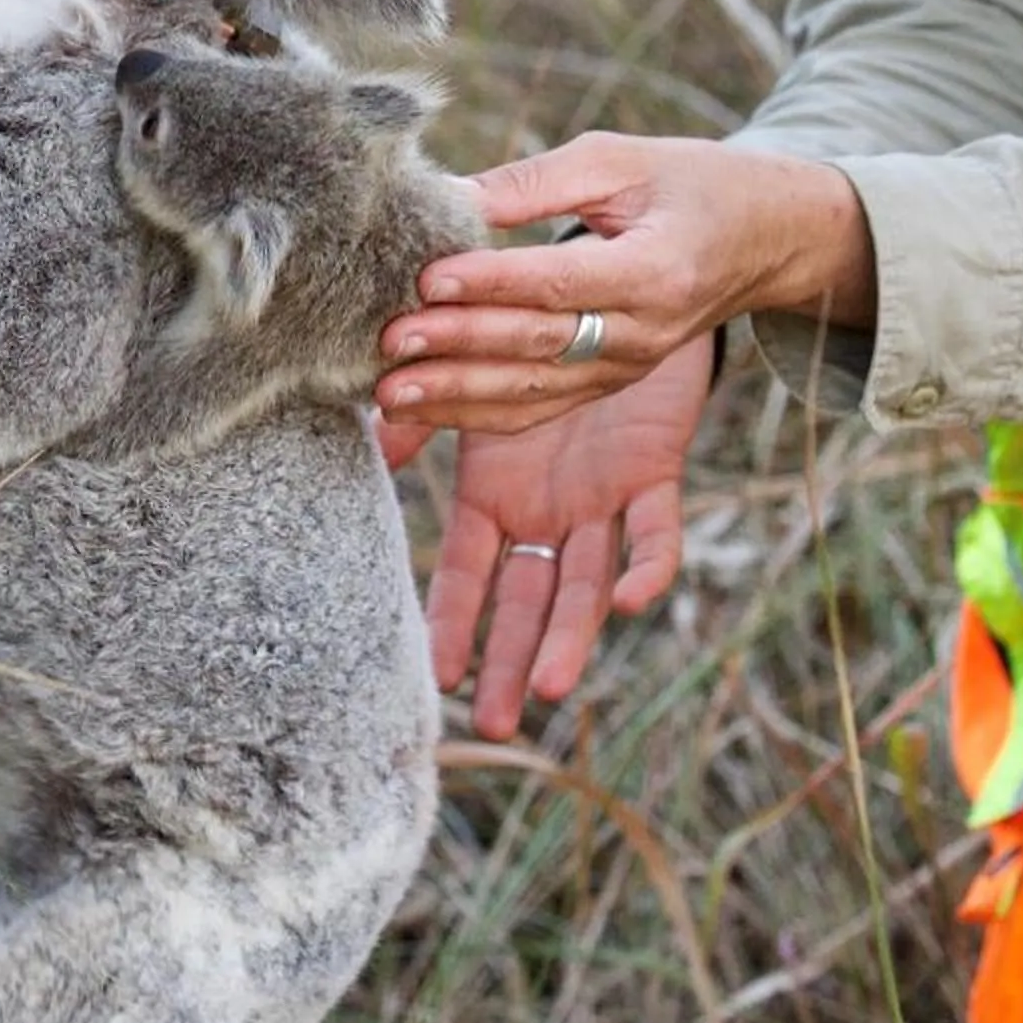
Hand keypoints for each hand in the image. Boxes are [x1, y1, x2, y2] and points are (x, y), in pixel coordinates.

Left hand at [375, 132, 870, 434]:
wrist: (764, 239)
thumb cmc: (688, 183)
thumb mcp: (620, 160)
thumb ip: (534, 182)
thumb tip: (447, 197)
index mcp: (657, 269)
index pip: (561, 282)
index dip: (492, 281)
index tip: (429, 277)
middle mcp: (644, 332)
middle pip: (540, 345)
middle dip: (460, 345)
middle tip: (390, 339)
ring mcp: (627, 368)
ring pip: (532, 392)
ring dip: (456, 397)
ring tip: (389, 393)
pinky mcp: (608, 384)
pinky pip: (536, 410)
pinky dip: (475, 416)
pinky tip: (420, 414)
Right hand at [425, 333, 714, 737]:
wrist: (618, 298)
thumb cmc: (530, 342)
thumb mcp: (469, 383)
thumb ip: (422, 417)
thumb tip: (367, 435)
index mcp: (498, 498)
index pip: (469, 575)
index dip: (454, 623)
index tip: (437, 678)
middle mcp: (549, 513)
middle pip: (529, 601)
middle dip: (510, 660)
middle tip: (494, 724)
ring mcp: (601, 500)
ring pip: (589, 584)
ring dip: (572, 636)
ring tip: (552, 690)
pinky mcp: (653, 474)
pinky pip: (655, 531)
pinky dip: (647, 566)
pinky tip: (635, 601)